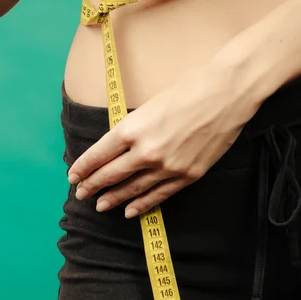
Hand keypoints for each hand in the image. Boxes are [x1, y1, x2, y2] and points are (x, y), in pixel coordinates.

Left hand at [67, 60, 260, 218]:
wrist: (227, 94)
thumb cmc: (189, 88)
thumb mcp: (151, 104)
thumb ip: (134, 128)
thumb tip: (120, 146)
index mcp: (133, 128)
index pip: (99, 154)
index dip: (84, 167)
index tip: (73, 175)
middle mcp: (146, 151)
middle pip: (111, 174)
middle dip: (93, 185)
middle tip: (81, 193)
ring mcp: (168, 166)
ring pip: (133, 188)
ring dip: (114, 198)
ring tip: (100, 205)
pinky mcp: (188, 175)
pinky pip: (159, 195)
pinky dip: (142, 204)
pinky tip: (130, 211)